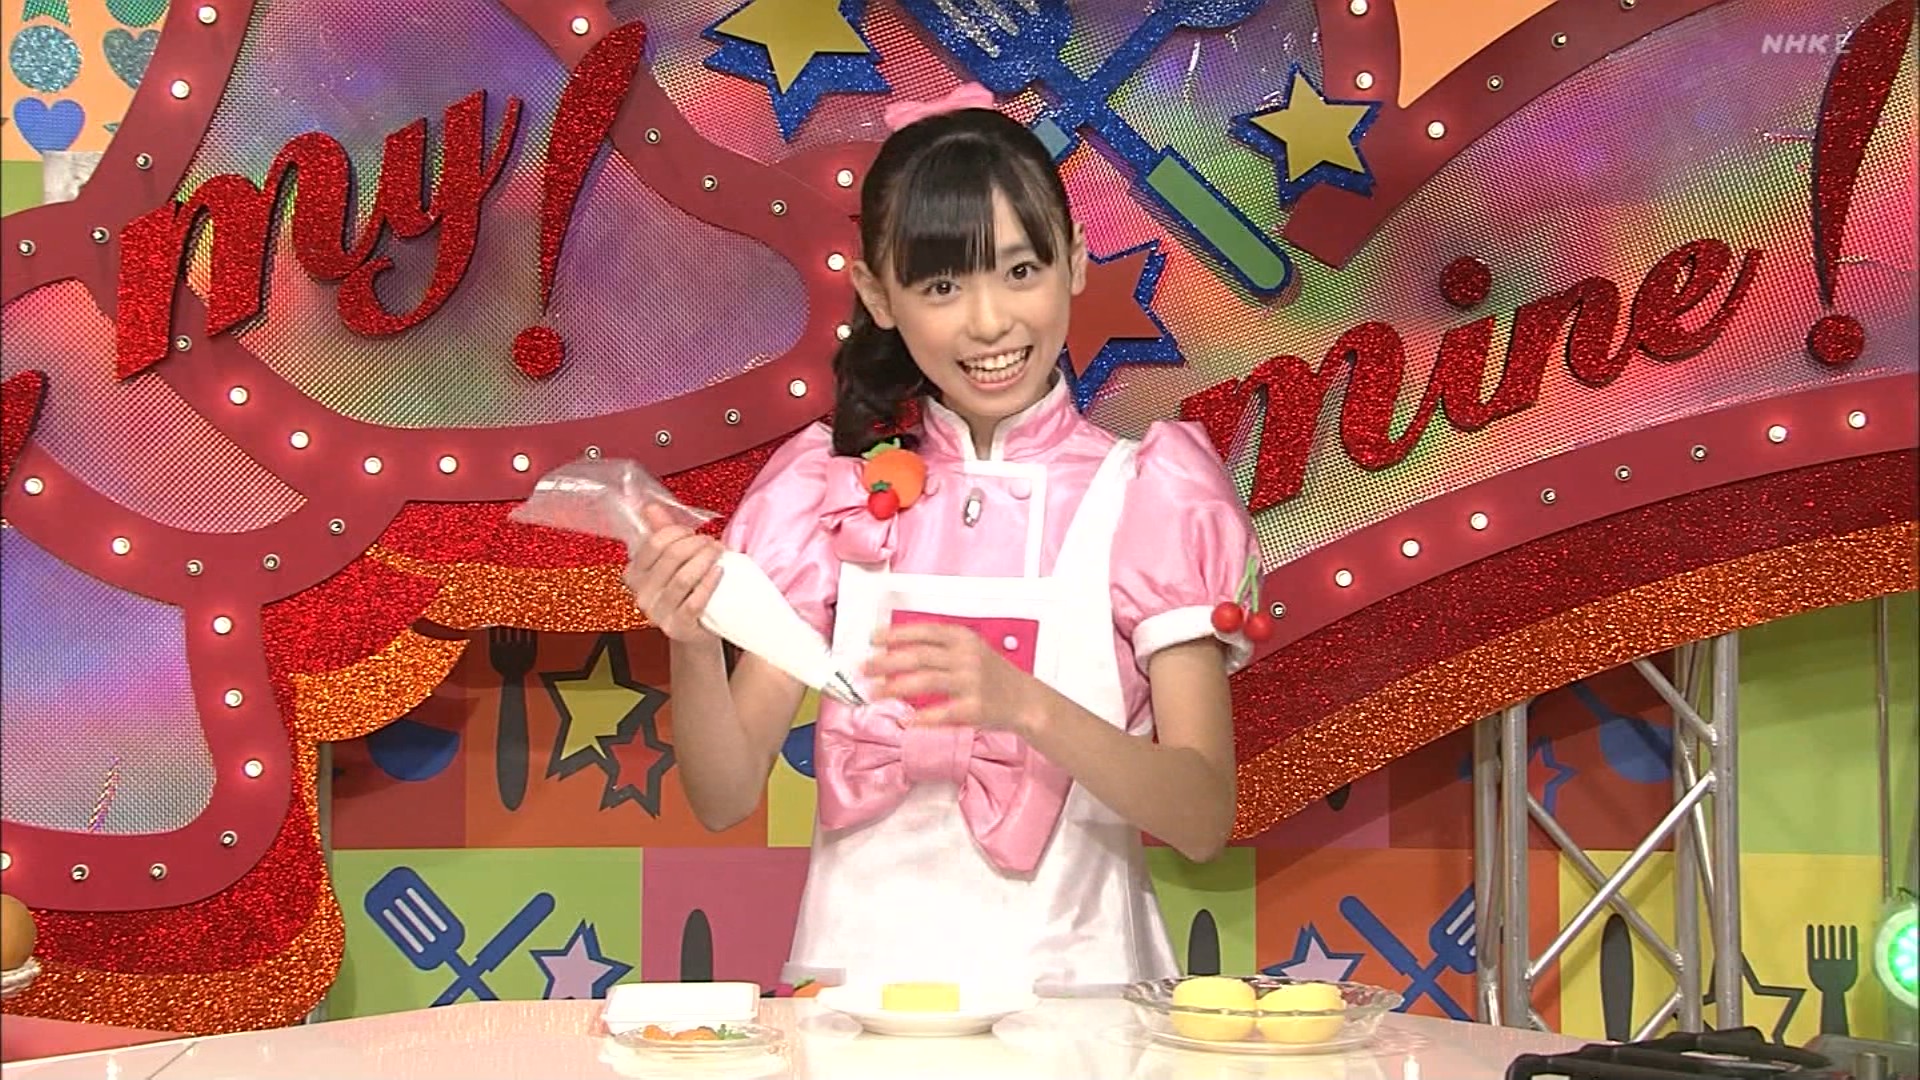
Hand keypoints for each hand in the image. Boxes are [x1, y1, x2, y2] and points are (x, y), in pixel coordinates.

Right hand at [623, 503, 723, 643]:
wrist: (694, 631)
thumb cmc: (684, 593)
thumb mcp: (670, 563)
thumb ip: (660, 534)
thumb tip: (651, 508)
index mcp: (633, 575)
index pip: (654, 543)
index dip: (678, 532)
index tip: (693, 532)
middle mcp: (641, 595)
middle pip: (671, 557)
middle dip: (696, 544)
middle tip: (712, 542)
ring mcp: (658, 614)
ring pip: (683, 578)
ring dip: (705, 559)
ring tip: (719, 552)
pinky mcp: (677, 628)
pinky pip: (694, 602)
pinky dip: (709, 583)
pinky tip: (719, 572)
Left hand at [864, 622, 1042, 732]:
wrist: (1025, 699)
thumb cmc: (991, 674)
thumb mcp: (970, 649)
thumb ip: (939, 646)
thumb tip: (895, 649)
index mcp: (963, 638)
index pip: (924, 631)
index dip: (895, 634)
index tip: (873, 639)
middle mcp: (967, 657)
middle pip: (918, 656)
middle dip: (886, 661)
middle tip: (864, 667)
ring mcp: (971, 682)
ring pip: (926, 682)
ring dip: (894, 687)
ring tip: (873, 692)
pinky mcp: (975, 707)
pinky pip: (943, 712)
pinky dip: (923, 717)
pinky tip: (907, 720)